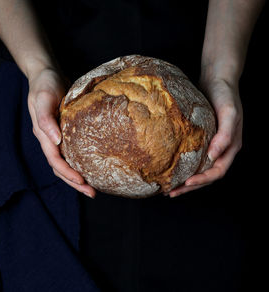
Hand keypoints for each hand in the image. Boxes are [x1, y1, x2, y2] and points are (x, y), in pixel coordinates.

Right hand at [27, 67, 95, 197]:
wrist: (48, 74)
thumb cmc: (45, 84)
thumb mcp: (43, 98)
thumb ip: (45, 120)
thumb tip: (55, 140)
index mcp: (44, 135)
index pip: (55, 160)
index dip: (67, 173)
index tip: (82, 181)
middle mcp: (50, 139)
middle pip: (60, 167)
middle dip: (75, 182)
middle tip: (92, 193)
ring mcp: (57, 137)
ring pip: (66, 163)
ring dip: (77, 177)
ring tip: (92, 187)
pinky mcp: (65, 132)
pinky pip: (71, 152)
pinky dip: (80, 163)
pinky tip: (91, 167)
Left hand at [168, 78, 242, 197]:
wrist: (217, 80)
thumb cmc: (225, 94)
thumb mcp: (229, 113)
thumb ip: (225, 135)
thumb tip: (213, 156)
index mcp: (231, 147)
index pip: (217, 171)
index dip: (203, 180)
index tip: (186, 184)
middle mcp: (221, 149)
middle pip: (207, 175)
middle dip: (190, 186)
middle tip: (171, 193)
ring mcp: (212, 146)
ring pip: (199, 169)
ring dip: (186, 181)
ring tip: (168, 187)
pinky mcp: (202, 140)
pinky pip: (193, 158)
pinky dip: (183, 167)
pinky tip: (171, 168)